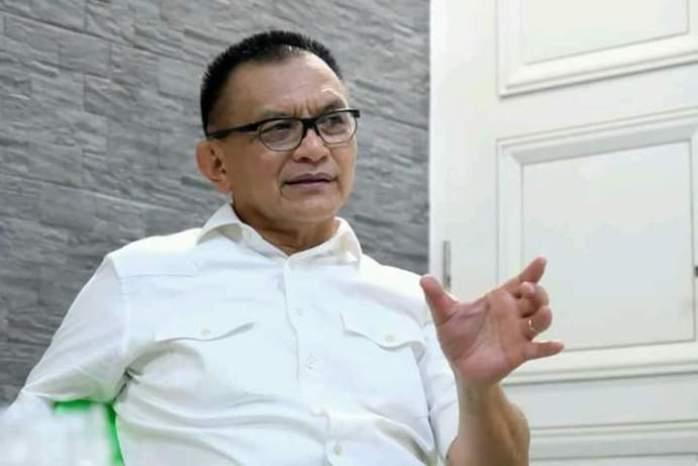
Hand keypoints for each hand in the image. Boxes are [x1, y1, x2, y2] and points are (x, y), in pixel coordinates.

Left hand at [420, 257, 563, 386]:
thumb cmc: (457, 338)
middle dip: (537, 292)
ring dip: (544, 316)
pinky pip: (538, 349)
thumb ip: (436, 297)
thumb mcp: (444, 316)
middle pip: (535, 299)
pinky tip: (557, 344)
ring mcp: (518, 334)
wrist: (460, 367)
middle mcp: (512, 315)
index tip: (541, 261)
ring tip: (544, 312)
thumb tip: (424, 278)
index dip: (531, 272)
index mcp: (498, 301)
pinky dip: (549, 347)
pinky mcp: (519, 353)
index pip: (518, 283)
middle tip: (528, 288)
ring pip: (539, 321)